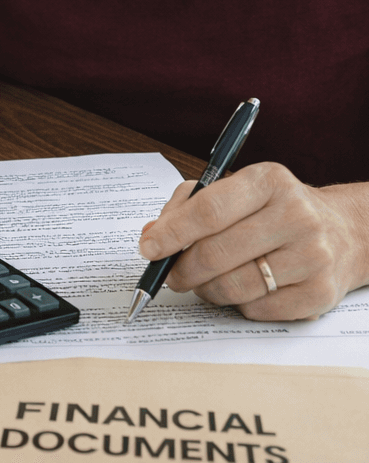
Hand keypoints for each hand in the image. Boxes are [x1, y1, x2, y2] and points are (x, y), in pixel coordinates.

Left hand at [138, 163, 368, 320]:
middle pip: (218, 252)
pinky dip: (236, 304)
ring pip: (234, 286)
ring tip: (202, 282)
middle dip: (183, 269)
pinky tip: (238, 288)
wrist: (341, 232)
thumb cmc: (272, 209)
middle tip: (170, 274)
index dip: (172, 233)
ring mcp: (312, 256)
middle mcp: (296, 215)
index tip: (148, 248)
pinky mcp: (320, 293)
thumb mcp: (232, 191)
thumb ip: (186, 207)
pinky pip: (257, 309)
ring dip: (206, 289)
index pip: (209, 210)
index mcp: (267, 181)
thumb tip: (151, 235)